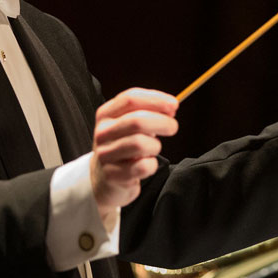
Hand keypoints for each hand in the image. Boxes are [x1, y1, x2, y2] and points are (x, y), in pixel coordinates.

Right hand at [91, 88, 178, 209]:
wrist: (104, 178)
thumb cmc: (123, 146)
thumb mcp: (129, 125)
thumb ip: (148, 112)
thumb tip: (171, 106)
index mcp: (106, 114)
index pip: (130, 99)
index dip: (156, 100)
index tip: (174, 105)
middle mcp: (102, 133)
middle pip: (137, 120)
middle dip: (162, 122)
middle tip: (172, 127)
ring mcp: (105, 154)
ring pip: (140, 144)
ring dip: (155, 146)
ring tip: (152, 149)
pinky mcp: (112, 175)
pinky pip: (142, 167)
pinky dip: (151, 165)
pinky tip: (146, 165)